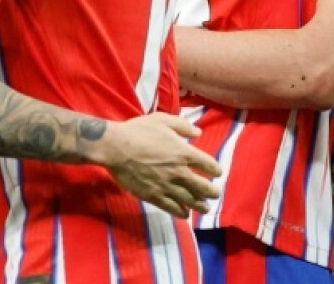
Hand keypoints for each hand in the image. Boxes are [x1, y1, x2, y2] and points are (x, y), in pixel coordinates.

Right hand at [95, 113, 220, 217]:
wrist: (116, 148)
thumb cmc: (139, 131)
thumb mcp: (163, 120)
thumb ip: (183, 126)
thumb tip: (199, 133)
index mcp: (184, 152)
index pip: (209, 165)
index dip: (216, 170)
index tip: (217, 172)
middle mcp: (179, 172)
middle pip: (204, 187)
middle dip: (212, 192)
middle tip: (215, 194)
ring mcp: (167, 186)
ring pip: (190, 201)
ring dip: (201, 206)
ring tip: (205, 208)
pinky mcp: (154, 196)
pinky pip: (172, 208)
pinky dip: (182, 213)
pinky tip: (185, 214)